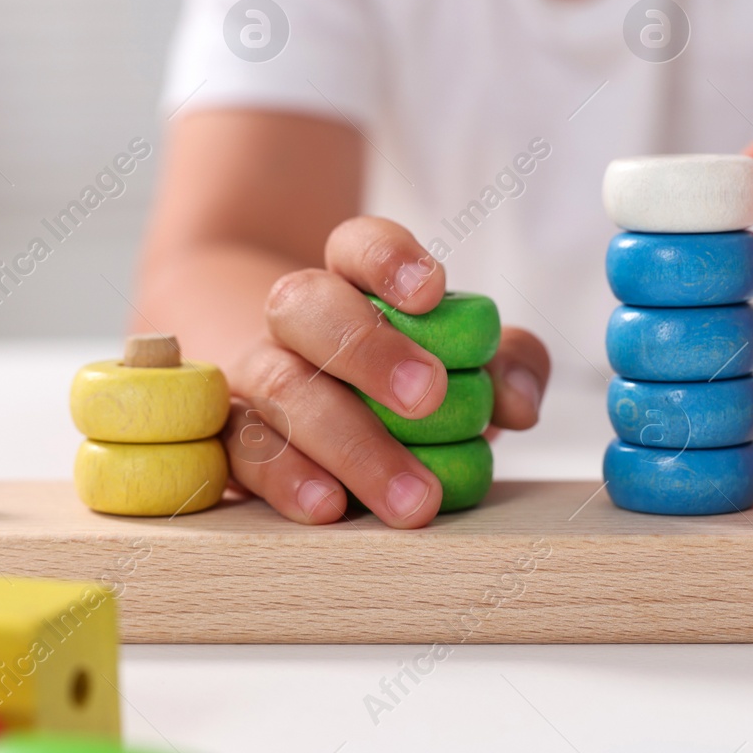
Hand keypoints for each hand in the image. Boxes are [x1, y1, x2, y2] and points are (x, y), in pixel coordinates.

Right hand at [221, 216, 549, 527]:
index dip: (388, 260)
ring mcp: (256, 378)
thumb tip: (519, 401)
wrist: (312, 419)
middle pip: (305, 306)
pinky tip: (330, 507)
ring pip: (281, 389)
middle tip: (429, 397)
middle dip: (367, 349)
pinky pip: (245, 452)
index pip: (356, 245)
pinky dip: (286, 479)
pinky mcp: (234, 440)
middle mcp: (295, 323)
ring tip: (412, 497)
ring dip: (350, 443)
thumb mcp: (466, 364)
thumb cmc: (405, 385)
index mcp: (351, 283)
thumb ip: (508, 364)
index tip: (432, 292)